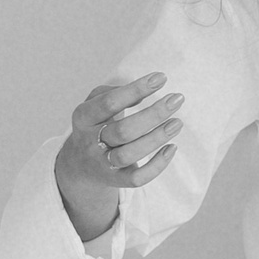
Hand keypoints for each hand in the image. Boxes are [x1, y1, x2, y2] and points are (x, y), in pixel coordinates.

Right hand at [53, 71, 182, 241]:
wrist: (81, 164)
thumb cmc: (98, 123)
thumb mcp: (96, 104)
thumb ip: (116, 92)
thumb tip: (144, 88)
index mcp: (83, 117)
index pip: (109, 103)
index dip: (136, 89)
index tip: (162, 78)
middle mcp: (89, 142)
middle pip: (123, 131)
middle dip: (153, 114)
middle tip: (177, 99)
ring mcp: (101, 164)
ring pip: (129, 154)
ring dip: (157, 138)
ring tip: (177, 123)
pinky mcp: (116, 181)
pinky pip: (137, 178)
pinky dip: (157, 165)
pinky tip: (172, 148)